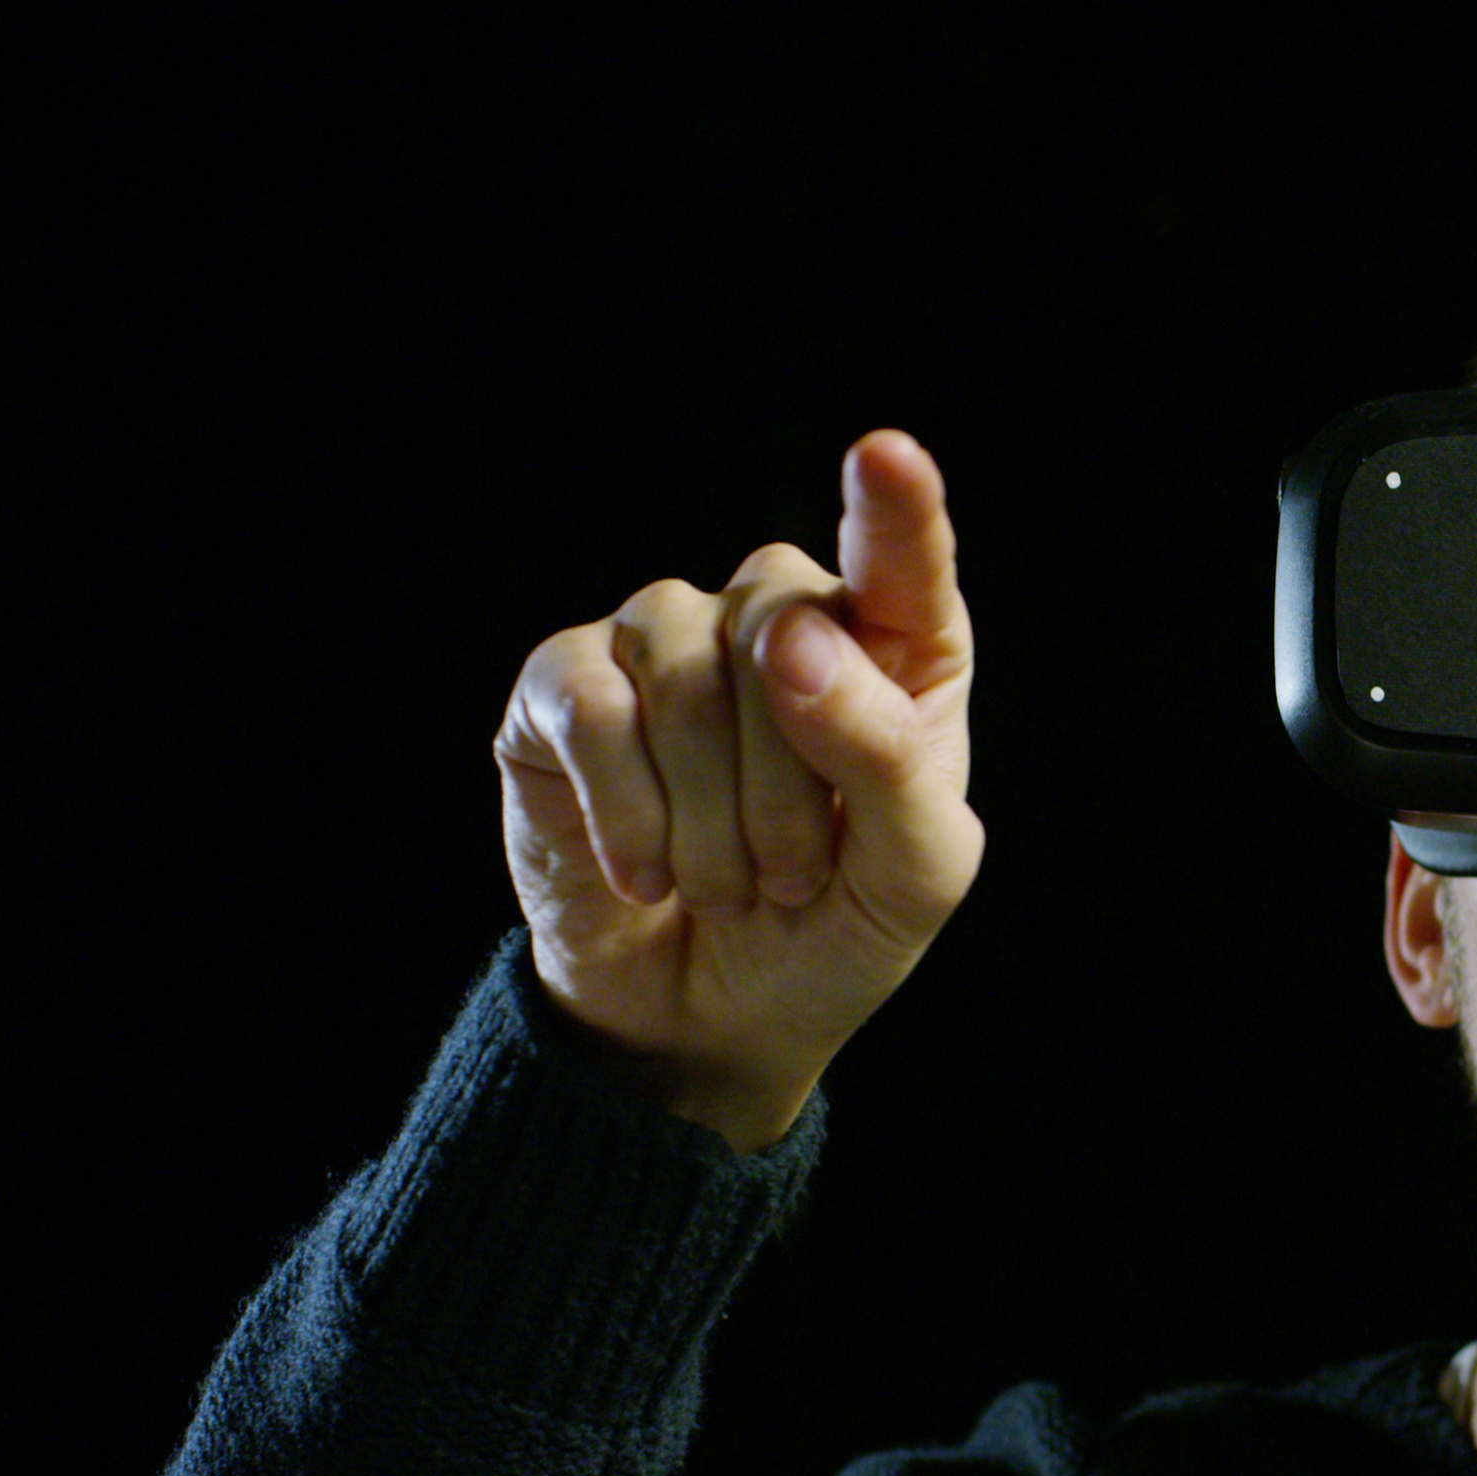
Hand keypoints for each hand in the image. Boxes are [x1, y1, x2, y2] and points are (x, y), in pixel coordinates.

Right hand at [493, 430, 982, 1150]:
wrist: (706, 1017)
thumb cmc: (835, 931)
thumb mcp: (912, 876)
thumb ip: (890, 759)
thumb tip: (790, 640)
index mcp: (894, 653)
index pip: (902, 564)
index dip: (895, 512)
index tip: (886, 456)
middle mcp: (779, 617)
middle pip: (784, 627)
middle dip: (791, 787)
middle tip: (792, 880)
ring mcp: (666, 638)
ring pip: (686, 676)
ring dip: (712, 821)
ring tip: (725, 886)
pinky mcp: (564, 683)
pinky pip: (592, 709)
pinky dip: (628, 815)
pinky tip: (644, 875)